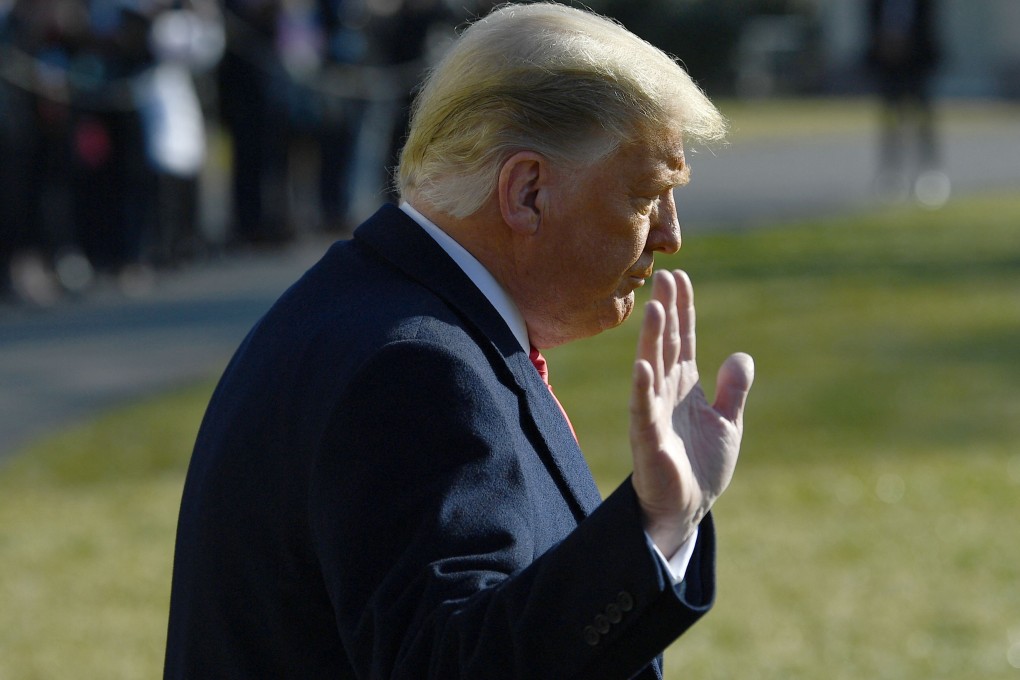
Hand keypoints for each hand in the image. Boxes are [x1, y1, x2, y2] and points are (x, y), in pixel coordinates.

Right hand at [629, 270, 753, 556]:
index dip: (683, 309)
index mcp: (684, 386)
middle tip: (664, 276)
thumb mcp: (727, 422)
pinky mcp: (649, 438)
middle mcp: (666, 392)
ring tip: (656, 309)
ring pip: (652, 368)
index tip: (680, 277)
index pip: (684, 339)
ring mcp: (654, 412)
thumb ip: (733, 390)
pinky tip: (643, 365)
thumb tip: (739, 355)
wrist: (687, 508)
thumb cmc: (701, 465)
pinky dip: (643, 387)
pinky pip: (644, 408)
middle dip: (666, 311)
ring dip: (653, 339)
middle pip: (666, 344)